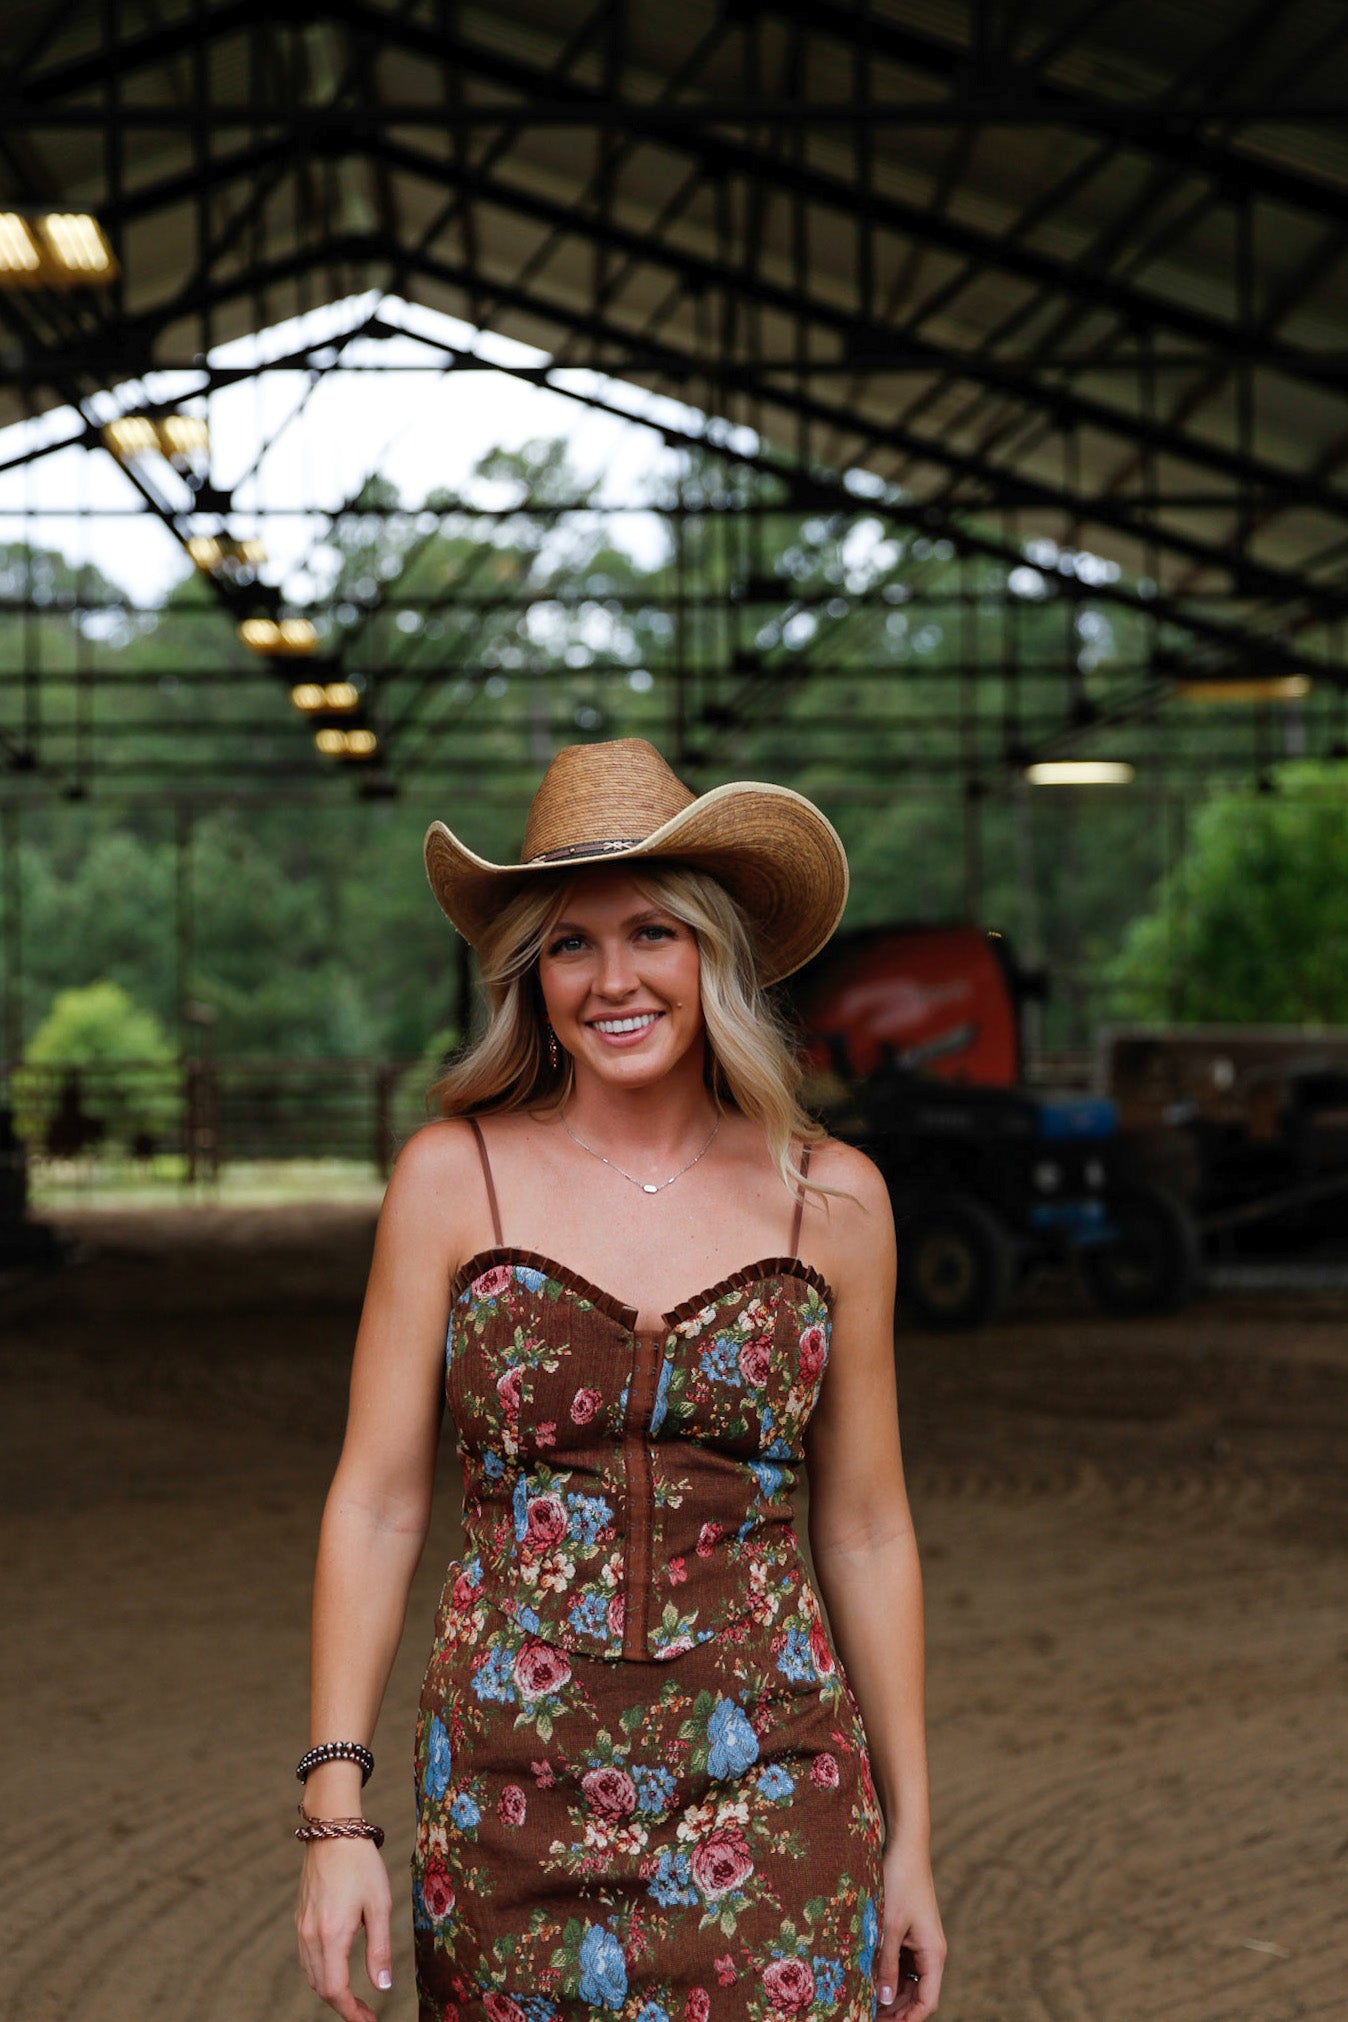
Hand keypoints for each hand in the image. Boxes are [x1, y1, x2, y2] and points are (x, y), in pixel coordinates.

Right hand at [295, 1837, 393, 2021]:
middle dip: (343, 2006)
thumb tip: (383, 1986)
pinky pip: (306, 1958)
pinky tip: (337, 1968)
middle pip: (321, 1988)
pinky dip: (320, 1972)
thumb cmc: (361, 1864)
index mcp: (331, 1935)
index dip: (352, 2012)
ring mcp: (301, 1927)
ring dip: (331, 1990)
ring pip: (311, 1975)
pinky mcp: (300, 1918)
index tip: (369, 2021)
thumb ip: (380, 1949)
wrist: (333, 1830)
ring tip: (354, 1996)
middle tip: (367, 2012)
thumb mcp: (379, 1904)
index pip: (335, 1991)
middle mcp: (310, 1935)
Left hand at [874, 1837, 945, 2018]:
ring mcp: (920, 1942)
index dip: (908, 2019)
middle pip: (917, 1995)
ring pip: (908, 1980)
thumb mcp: (889, 1927)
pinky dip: (888, 1974)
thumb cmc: (899, 1883)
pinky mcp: (909, 1932)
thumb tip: (884, 2002)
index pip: (927, 2001)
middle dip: (896, 2010)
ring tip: (865, 2004)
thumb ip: (887, 1966)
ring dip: (891, 1994)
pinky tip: (868, 1980)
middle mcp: (931, 1952)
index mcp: (934, 1954)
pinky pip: (901, 1962)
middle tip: (867, 2017)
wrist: (905, 1846)